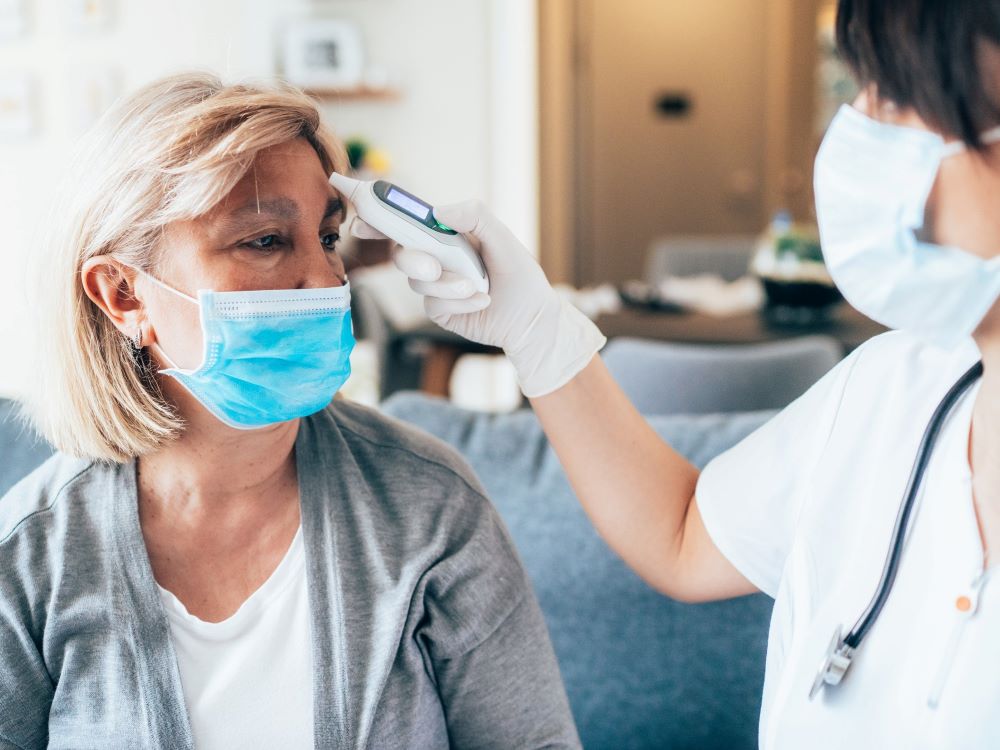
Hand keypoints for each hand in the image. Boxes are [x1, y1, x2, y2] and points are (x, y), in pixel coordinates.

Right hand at [351, 201, 605, 396]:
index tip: (360, 215)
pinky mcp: (438, 309)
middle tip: (433, 266)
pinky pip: (432, 303)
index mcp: (445, 233)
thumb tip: (438, 211)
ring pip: (417, 281)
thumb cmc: (519, 273)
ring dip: (447, 284)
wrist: (532, 317)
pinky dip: (458, 301)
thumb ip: (474, 216)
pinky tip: (480, 301)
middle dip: (412, 259)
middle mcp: (434, 256)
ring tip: (478, 286)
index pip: (405, 221)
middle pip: (400, 251)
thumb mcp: (502, 237)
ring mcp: (434, 284)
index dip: (378, 216)